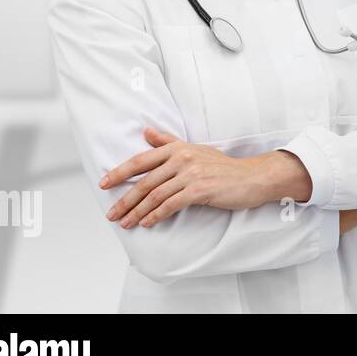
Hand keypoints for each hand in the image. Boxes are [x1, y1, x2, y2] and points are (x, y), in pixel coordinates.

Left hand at [101, 128, 312, 228]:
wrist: (252, 177)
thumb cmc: (223, 167)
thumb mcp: (195, 149)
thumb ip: (168, 141)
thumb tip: (145, 132)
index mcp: (178, 148)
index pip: (142, 160)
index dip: (120, 172)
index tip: (105, 184)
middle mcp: (183, 158)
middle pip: (146, 181)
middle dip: (125, 200)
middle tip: (112, 214)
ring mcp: (192, 174)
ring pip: (156, 195)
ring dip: (138, 212)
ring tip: (126, 223)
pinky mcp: (200, 190)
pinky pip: (171, 205)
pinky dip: (156, 215)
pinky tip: (147, 223)